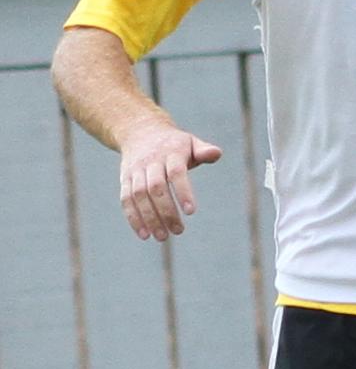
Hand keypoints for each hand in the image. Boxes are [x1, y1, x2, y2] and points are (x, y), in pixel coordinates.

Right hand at [117, 122, 221, 241]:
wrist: (141, 132)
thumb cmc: (175, 143)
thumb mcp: (191, 142)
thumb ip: (204, 150)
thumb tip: (217, 153)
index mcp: (171, 153)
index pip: (176, 173)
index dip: (183, 191)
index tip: (191, 212)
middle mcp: (151, 162)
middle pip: (156, 188)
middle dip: (166, 211)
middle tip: (178, 231)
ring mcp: (136, 171)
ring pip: (139, 195)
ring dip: (149, 217)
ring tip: (161, 237)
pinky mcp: (125, 180)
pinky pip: (126, 199)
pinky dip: (133, 217)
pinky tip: (144, 234)